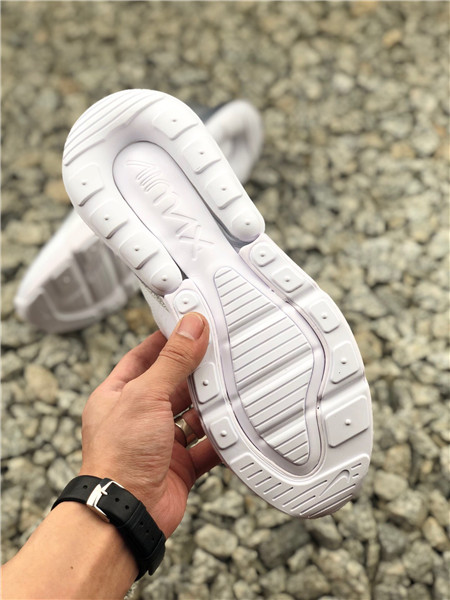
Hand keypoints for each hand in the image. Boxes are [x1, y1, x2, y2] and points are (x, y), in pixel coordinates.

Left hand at [79, 312, 219, 537]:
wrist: (126, 513)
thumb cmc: (119, 456)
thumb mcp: (145, 395)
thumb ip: (172, 361)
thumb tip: (191, 327)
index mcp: (118, 395)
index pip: (144, 357)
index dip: (167, 341)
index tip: (191, 326)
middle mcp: (138, 417)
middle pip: (172, 385)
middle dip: (196, 374)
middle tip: (220, 355)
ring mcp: (159, 442)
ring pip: (192, 416)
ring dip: (210, 406)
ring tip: (231, 389)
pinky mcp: (179, 465)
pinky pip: (206, 446)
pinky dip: (221, 439)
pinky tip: (235, 428)